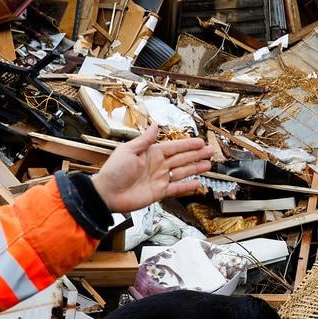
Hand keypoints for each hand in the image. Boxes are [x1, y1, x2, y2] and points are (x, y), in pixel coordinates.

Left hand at [92, 124, 211, 212]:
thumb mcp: (128, 150)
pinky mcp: (159, 192)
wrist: (107, 193)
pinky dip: (187, 186)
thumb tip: (155, 125)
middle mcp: (158, 165)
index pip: (174, 147)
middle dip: (197, 154)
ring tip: (208, 164)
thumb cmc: (114, 171)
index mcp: (151, 153)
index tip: (200, 142)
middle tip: (210, 151)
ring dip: (195, 168)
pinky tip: (197, 183)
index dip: (188, 144)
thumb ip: (145, 140)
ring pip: (182, 172)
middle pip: (182, 158)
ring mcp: (159, 179)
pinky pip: (176, 188)